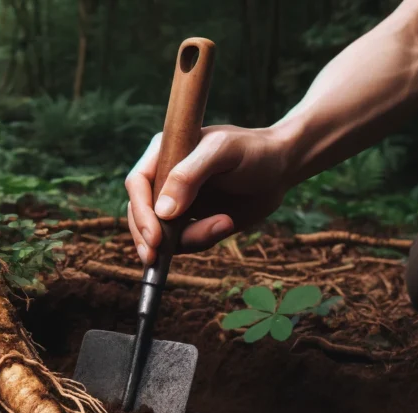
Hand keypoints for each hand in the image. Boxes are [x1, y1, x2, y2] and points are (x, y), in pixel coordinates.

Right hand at [125, 124, 293, 264]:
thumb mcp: (222, 152)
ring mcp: (177, 203)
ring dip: (187, 238)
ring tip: (224, 223)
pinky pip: (184, 241)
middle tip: (158, 257)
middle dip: (148, 237)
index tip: (154, 236)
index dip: (140, 210)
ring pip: (161, 233)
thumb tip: (162, 212)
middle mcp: (165, 179)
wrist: (281, 169)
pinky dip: (201, 240)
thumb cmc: (253, 151)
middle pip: (140, 213)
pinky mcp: (192, 222)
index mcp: (165, 153)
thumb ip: (189, 175)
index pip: (137, 183)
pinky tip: (226, 223)